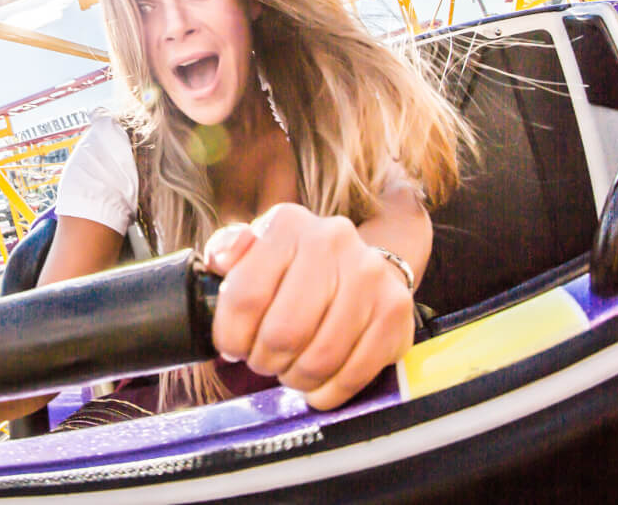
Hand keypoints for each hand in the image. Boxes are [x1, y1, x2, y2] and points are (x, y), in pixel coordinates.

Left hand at [202, 203, 415, 410]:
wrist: (358, 266)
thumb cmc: (293, 268)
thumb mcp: (253, 250)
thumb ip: (226, 251)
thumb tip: (223, 260)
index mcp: (288, 224)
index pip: (245, 296)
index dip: (231, 336)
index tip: (232, 348)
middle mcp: (333, 240)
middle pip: (284, 332)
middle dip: (264, 360)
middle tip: (262, 361)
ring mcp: (369, 275)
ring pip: (319, 359)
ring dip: (295, 378)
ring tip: (289, 371)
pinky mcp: (395, 310)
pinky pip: (354, 374)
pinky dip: (328, 392)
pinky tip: (317, 385)